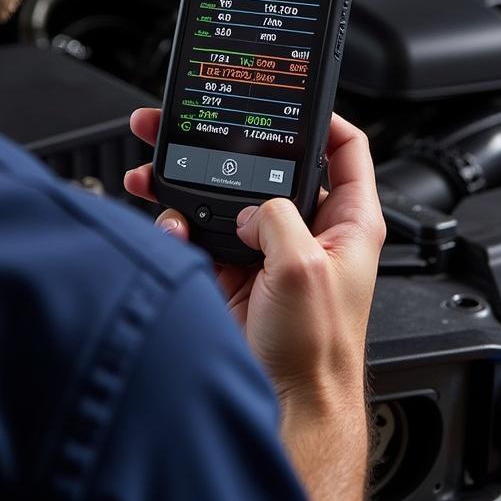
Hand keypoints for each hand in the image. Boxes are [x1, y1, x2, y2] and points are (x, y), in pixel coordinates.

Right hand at [125, 108, 384, 500]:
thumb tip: (249, 205)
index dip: (323, 117)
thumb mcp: (306, 268)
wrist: (283, 404)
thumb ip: (278, 217)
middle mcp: (306, 228)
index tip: (292, 96)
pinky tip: (170, 228)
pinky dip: (176, 224)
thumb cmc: (318, 350)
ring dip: (188, 179)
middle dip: (228, 142)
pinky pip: (198, 230)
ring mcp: (266, 247)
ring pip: (224, 194)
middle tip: (192, 120)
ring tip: (155, 165)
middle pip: (268, 165)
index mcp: (345, 220)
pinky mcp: (232, 268)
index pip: (344, 149)